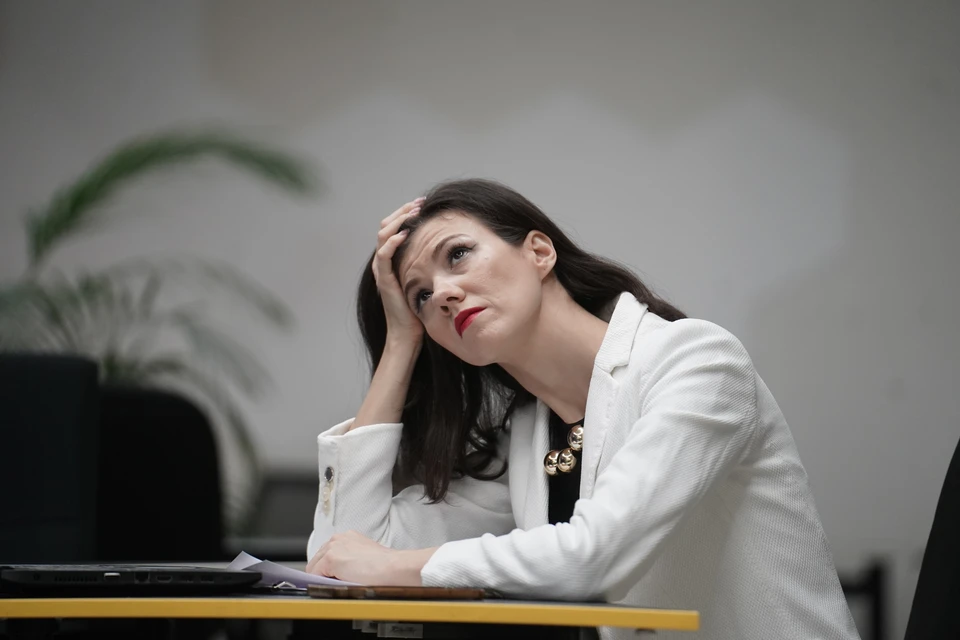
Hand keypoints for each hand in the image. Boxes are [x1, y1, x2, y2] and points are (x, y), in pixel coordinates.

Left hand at [306, 530, 436, 585]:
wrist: (392, 567)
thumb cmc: (385, 565)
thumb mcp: (364, 556)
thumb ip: (350, 560)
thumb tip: (338, 574)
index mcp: (347, 537)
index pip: (326, 554)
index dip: (327, 568)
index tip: (331, 577)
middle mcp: (338, 538)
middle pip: (317, 559)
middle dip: (322, 572)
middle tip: (334, 584)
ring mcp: (333, 547)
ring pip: (314, 567)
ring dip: (322, 577)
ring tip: (336, 585)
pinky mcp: (331, 559)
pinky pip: (315, 574)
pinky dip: (320, 583)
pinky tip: (333, 586)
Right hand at [373, 199, 424, 345]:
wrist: (407, 334)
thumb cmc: (419, 310)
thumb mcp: (425, 280)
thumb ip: (428, 265)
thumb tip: (449, 250)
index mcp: (392, 261)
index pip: (393, 229)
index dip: (406, 215)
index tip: (423, 206)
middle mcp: (383, 263)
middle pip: (386, 227)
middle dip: (402, 212)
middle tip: (419, 204)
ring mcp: (381, 271)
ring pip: (382, 236)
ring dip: (398, 221)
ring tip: (412, 213)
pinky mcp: (384, 281)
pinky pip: (383, 256)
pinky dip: (392, 242)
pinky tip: (404, 234)